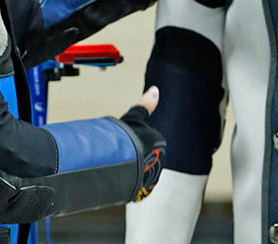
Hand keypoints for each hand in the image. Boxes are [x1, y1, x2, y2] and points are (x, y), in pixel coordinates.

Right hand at [120, 86, 164, 201]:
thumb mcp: (135, 117)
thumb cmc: (131, 138)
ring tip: (118, 163)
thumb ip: (145, 104)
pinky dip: (128, 180)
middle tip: (120, 151)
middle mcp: (159, 159)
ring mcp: (152, 175)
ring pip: (138, 168)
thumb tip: (155, 89)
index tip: (124, 139)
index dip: (131, 137)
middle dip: (132, 153)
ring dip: (130, 167)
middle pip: (142, 153)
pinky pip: (135, 182)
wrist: (127, 162)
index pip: (144, 137)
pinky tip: (119, 176)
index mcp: (159, 141)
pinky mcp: (144, 189)